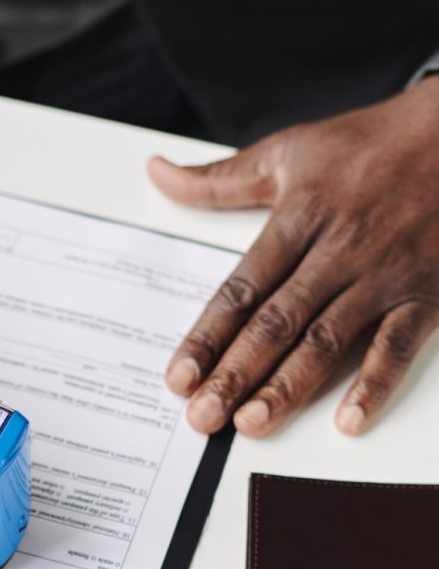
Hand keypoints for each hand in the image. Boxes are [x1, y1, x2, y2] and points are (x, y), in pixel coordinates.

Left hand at [148, 75, 438, 436]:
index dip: (206, 336)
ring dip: (287, 386)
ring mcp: (383, 275)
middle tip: (202, 416)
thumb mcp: (287, 152)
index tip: (178, 376)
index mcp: (298, 219)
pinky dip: (375, 383)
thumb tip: (157, 174)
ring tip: (251, 424)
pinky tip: (348, 420)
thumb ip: (218, 180)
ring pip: (327, 340)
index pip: (241, 289)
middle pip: (276, 323)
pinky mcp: (427, 294)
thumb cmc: (372, 143)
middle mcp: (338, 251)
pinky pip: (398, 344)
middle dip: (235, 374)